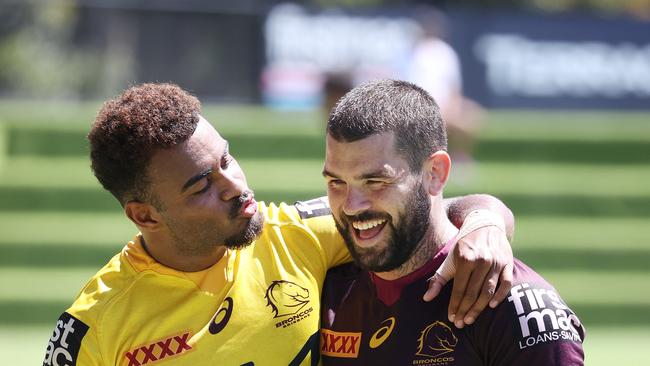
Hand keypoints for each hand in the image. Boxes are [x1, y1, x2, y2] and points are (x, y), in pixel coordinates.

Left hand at [423, 211, 513, 327]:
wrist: (485, 225)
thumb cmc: (464, 246)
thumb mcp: (449, 259)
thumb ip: (439, 279)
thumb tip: (426, 298)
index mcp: (465, 258)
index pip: (459, 288)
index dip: (455, 305)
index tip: (451, 318)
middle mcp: (481, 260)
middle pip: (473, 292)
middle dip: (465, 310)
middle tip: (460, 323)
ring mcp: (496, 262)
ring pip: (488, 290)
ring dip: (479, 308)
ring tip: (470, 319)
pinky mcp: (508, 263)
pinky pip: (506, 283)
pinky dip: (500, 296)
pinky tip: (491, 306)